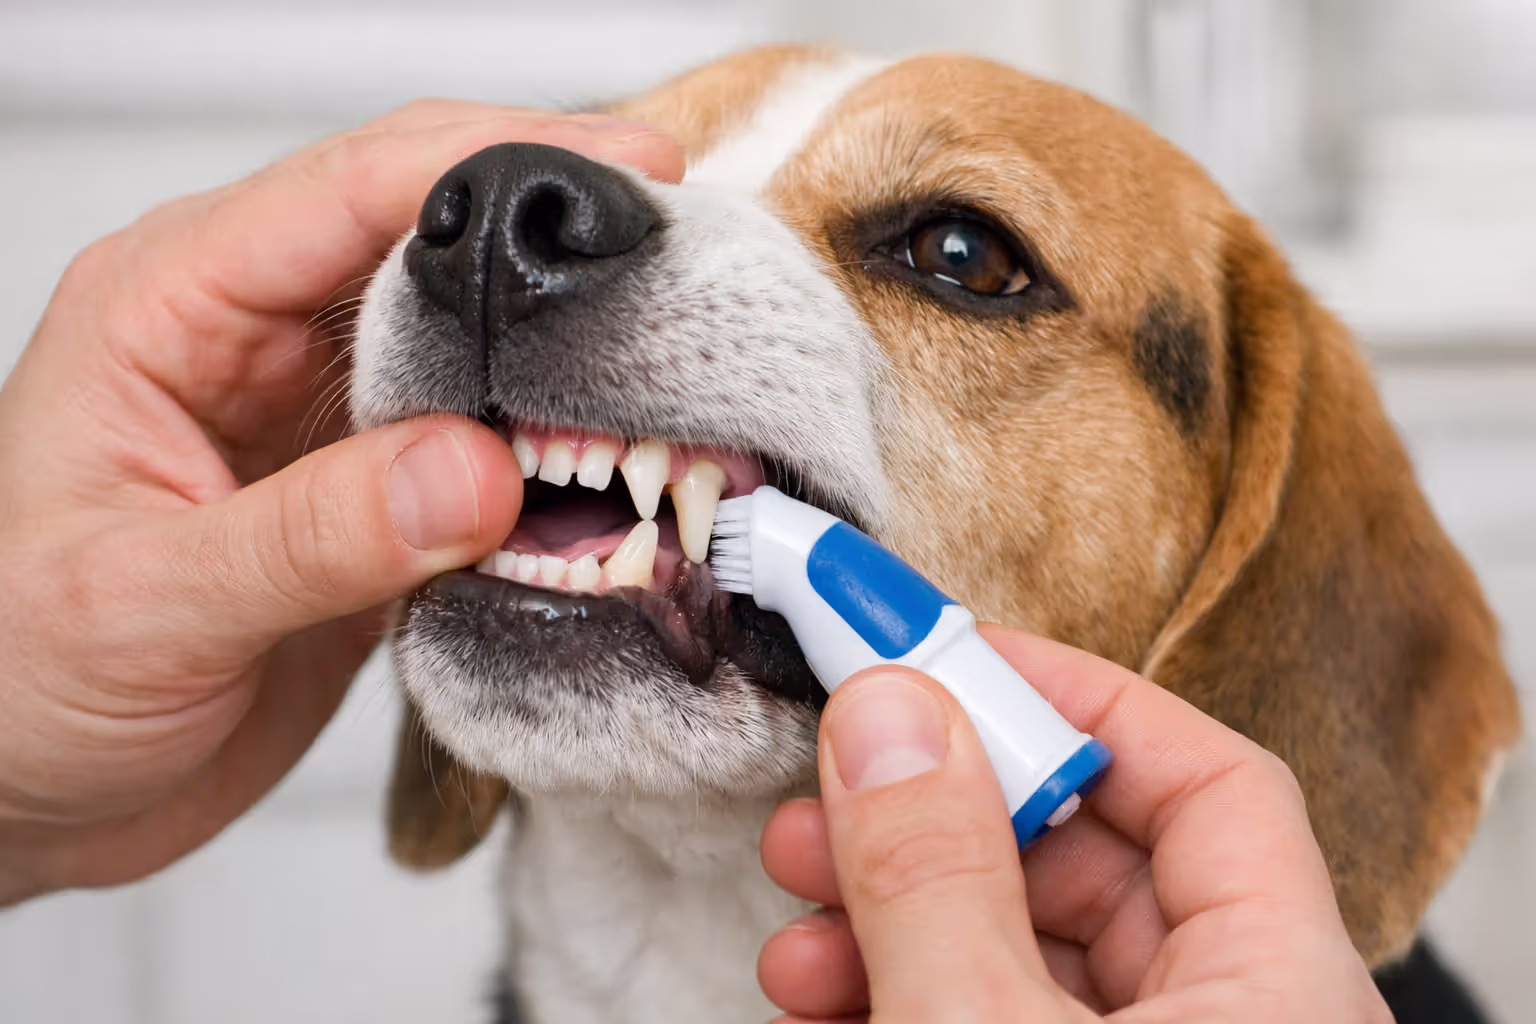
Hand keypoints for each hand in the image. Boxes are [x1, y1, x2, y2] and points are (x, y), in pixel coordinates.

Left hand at [0, 105, 682, 903]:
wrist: (24, 791)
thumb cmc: (13, 680)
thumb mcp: (145, 605)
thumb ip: (313, 536)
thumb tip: (476, 473)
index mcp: (169, 305)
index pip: (351, 190)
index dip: (494, 165)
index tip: (623, 172)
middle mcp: (252, 337)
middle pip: (430, 237)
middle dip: (553, 239)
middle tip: (678, 262)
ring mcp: (320, 415)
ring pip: (470, 340)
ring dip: (562, 352)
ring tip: (670, 360)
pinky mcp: (368, 492)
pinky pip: (480, 442)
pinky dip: (550, 451)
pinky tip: (608, 464)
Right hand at [757, 625, 1391, 1021]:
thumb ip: (937, 875)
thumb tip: (889, 709)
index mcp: (1280, 993)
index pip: (1208, 778)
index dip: (1076, 699)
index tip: (946, 658)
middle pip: (1094, 858)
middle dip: (940, 813)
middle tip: (835, 782)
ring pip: (1021, 948)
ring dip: (893, 909)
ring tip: (795, 906)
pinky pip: (992, 1020)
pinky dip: (901, 990)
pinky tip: (817, 991)